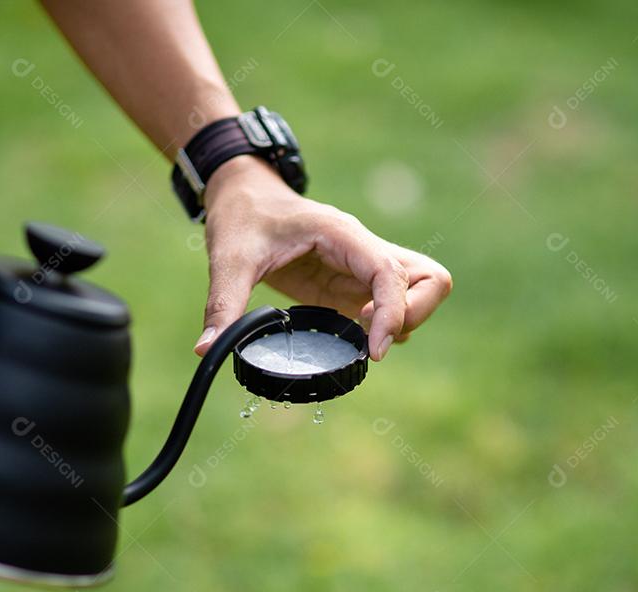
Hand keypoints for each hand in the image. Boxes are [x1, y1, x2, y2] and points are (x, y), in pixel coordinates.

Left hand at [196, 156, 451, 360]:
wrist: (244, 194)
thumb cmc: (242, 215)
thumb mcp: (228, 258)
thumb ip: (223, 303)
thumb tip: (207, 349)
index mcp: (343, 235)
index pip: (391, 273)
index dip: (393, 313)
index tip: (373, 351)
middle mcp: (364, 248)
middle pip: (431, 279)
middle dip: (413, 315)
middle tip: (370, 339)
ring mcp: (363, 267)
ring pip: (422, 289)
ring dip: (406, 320)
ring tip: (362, 339)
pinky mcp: (354, 284)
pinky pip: (394, 305)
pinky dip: (388, 326)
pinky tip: (353, 338)